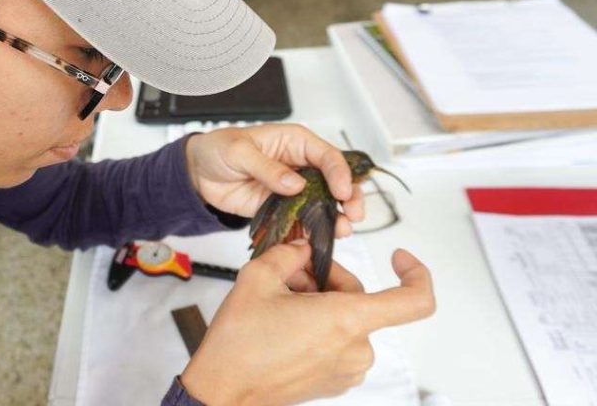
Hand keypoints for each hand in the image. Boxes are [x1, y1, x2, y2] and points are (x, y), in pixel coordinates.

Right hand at [180, 241, 435, 405]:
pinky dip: (318, 327)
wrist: (222, 390)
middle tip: (290, 278)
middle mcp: (355, 348)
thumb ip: (288, 253)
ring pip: (347, 320)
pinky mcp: (334, 382)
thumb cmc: (239, 344)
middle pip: (361, 299)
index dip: (416, 274)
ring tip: (281, 303)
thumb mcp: (258, 277)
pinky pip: (338, 343)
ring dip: (320, 304)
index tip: (397, 258)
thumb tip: (302, 248)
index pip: (415, 301)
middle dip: (327, 281)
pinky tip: (284, 325)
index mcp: (346, 320)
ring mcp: (347, 369)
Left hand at [184, 124, 363, 236]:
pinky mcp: (282, 208)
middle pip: (334, 180)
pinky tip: (317, 240)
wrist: (199, 173)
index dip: (339, 174)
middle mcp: (300, 165)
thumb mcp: (238, 151)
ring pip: (323, 203)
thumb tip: (295, 183)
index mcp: (295, 142)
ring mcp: (293, 189)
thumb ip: (267, 167)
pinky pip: (301, 220)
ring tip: (341, 230)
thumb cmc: (218, 149)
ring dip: (335, 217)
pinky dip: (311, 230)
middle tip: (353, 215)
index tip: (343, 192)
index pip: (327, 155)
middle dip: (349, 197)